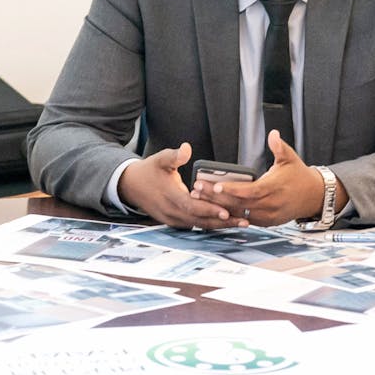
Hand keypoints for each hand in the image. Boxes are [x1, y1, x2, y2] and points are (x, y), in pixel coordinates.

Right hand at [117, 143, 246, 229]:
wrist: (131, 186)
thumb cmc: (149, 171)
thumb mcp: (160, 158)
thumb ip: (175, 155)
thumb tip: (186, 149)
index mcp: (169, 196)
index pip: (192, 206)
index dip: (209, 210)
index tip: (226, 211)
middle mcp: (171, 212)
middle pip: (200, 221)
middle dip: (222, 222)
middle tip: (243, 221)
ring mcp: (172, 219)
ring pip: (199, 225)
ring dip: (219, 226)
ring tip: (240, 223)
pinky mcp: (174, 222)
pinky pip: (194, 226)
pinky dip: (210, 224)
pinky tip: (225, 222)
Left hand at [192, 131, 336, 226]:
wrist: (313, 196)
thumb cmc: (299, 175)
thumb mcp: (290, 158)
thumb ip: (279, 147)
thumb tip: (273, 134)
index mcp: (275, 188)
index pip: (249, 191)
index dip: (231, 189)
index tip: (214, 184)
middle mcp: (271, 204)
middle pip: (239, 203)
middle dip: (216, 197)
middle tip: (197, 189)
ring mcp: (268, 216)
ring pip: (239, 214)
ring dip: (219, 207)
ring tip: (200, 198)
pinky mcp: (267, 222)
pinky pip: (245, 220)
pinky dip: (229, 215)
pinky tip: (213, 209)